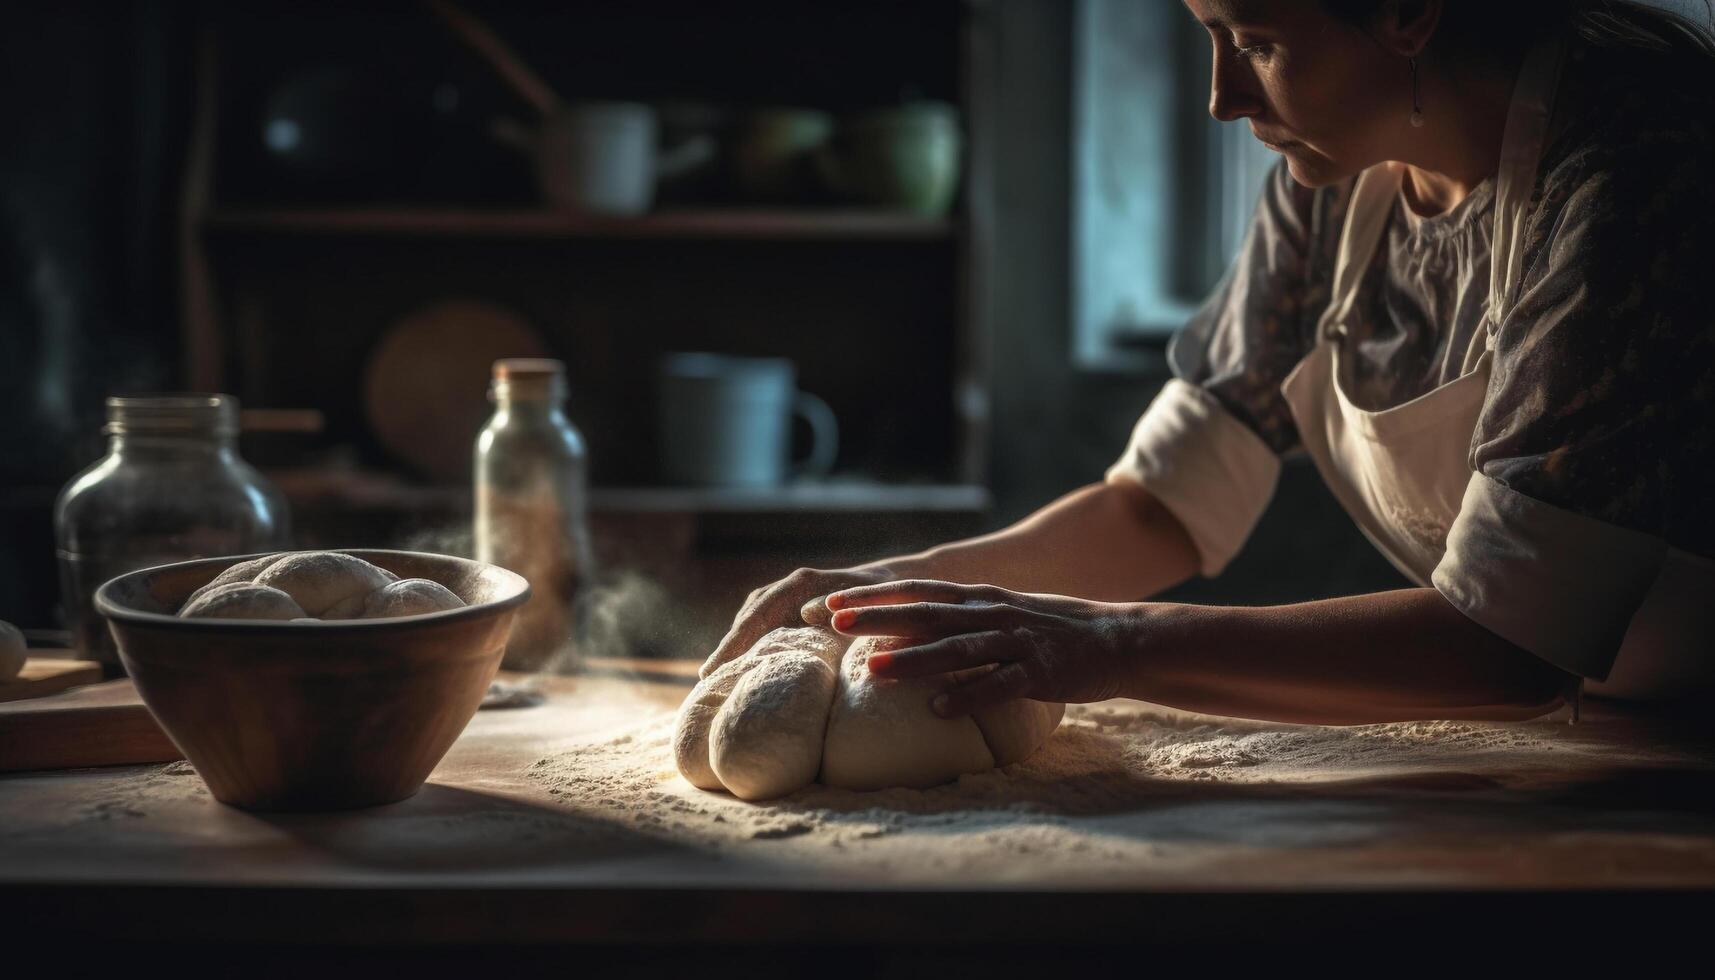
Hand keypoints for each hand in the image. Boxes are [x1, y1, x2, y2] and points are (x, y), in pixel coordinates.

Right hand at [699, 565, 896, 678]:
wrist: (888, 586)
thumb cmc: (880, 603)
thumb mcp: (866, 611)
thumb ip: (840, 620)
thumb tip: (809, 628)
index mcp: (800, 585)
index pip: (755, 616)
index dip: (732, 646)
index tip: (711, 672)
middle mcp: (784, 589)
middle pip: (745, 624)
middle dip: (725, 655)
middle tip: (705, 691)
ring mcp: (780, 599)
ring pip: (747, 629)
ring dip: (733, 655)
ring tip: (715, 690)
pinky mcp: (782, 613)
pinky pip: (757, 632)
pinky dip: (746, 653)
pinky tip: (738, 679)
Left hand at [822, 579, 1140, 716]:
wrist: (1119, 638)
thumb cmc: (1052, 631)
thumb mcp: (1001, 614)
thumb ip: (959, 619)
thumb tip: (904, 630)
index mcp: (980, 599)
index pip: (917, 591)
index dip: (873, 596)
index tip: (830, 603)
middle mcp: (992, 614)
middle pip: (926, 613)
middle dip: (876, 617)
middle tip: (832, 622)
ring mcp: (1016, 641)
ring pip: (955, 649)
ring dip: (912, 659)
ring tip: (871, 669)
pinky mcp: (1040, 671)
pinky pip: (999, 685)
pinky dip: (967, 697)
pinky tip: (937, 710)